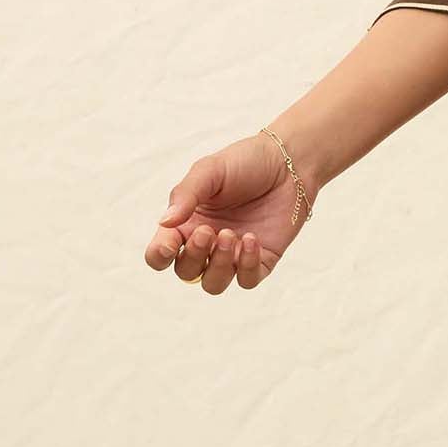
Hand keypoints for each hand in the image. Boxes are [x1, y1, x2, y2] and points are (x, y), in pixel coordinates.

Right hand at [144, 129, 312, 293]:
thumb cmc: (244, 162)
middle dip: (194, 256)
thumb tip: (163, 223)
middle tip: (209, 231)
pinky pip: (247, 280)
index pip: (160, 253)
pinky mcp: (261, 259)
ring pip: (213, 283)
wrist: (288, 163)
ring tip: (230, 235)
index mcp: (186, 223)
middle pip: (186, 272)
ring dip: (218, 265)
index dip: (159, 256)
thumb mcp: (209, 171)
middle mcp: (206, 243)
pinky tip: (252, 238)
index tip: (170, 244)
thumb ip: (185, 195)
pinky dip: (247, 265)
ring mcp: (233, 254)